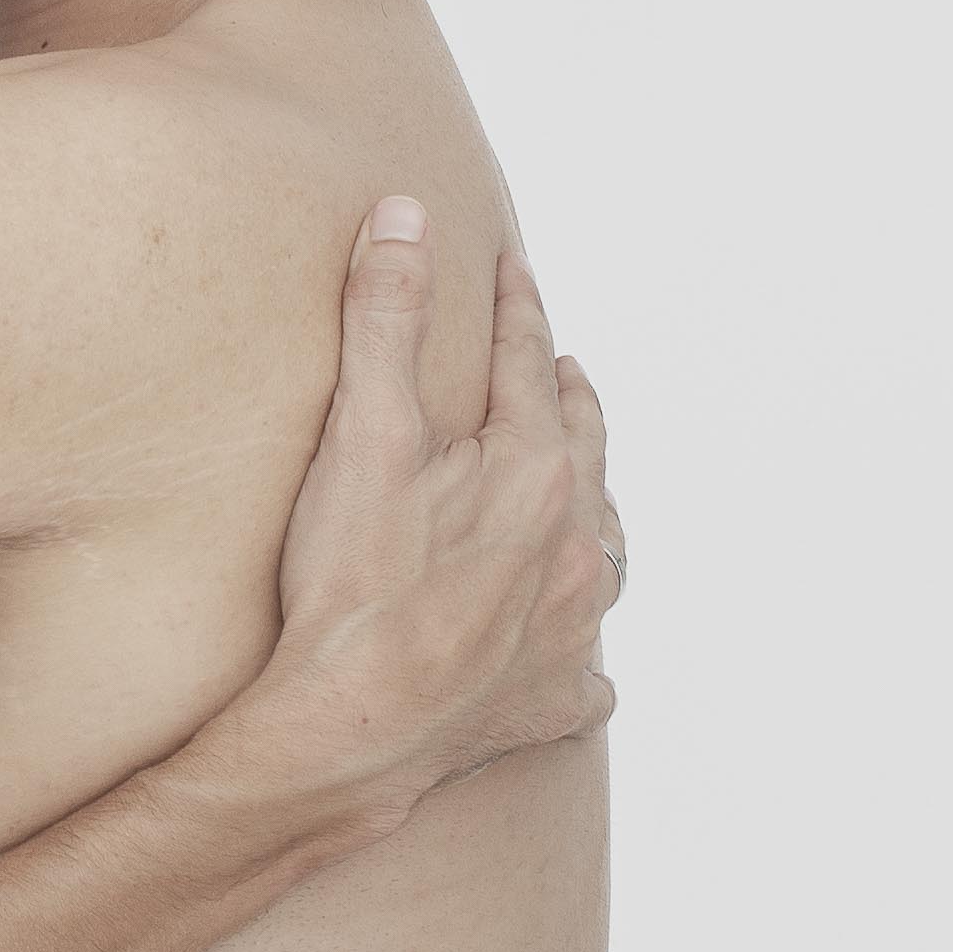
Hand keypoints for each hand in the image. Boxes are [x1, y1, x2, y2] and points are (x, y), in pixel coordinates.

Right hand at [182, 197, 623, 837]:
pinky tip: (577, 658)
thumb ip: (386, 320)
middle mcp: (578, 547)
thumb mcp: (361, 437)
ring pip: (605, 551)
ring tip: (580, 493)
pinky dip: (581, 654)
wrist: (347, 735)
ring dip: (591, 513)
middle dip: (568, 401)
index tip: (513, 268)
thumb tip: (407, 215)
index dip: (516, 308)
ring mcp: (572, 630)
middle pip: (586, 450)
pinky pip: (587, 674)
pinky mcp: (552, 702)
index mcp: (539, 472)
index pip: (527, 365)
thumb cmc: (349, 588)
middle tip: (559, 369)